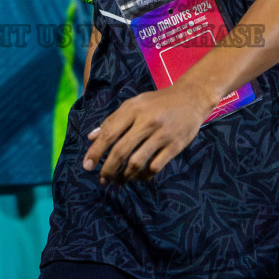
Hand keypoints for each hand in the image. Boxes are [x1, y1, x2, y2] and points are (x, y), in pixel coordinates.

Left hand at [83, 83, 212, 183]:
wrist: (192, 97)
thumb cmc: (158, 102)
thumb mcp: (134, 104)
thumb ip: (113, 120)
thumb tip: (91, 137)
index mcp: (133, 109)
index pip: (109, 133)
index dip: (96, 152)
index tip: (87, 166)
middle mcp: (146, 121)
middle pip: (121, 150)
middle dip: (108, 169)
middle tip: (102, 180)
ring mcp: (162, 134)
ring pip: (137, 162)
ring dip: (124, 176)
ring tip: (118, 181)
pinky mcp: (175, 145)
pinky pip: (155, 167)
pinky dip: (144, 175)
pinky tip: (138, 177)